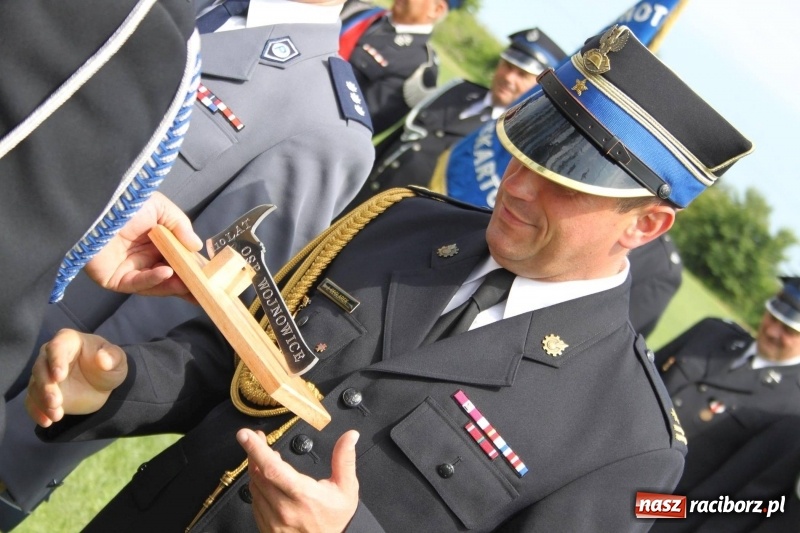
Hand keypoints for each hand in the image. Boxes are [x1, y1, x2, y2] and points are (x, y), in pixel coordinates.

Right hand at [25, 329, 127, 426]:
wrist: (103, 385)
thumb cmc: (109, 366)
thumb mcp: (117, 360)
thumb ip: (112, 357)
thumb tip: (102, 359)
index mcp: (69, 341)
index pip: (57, 347)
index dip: (56, 360)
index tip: (59, 376)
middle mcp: (51, 356)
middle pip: (41, 368)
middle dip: (46, 386)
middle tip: (56, 402)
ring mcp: (44, 375)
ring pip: (35, 386)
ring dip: (42, 401)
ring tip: (57, 415)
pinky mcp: (41, 392)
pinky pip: (32, 401)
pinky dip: (36, 411)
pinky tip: (46, 422)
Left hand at [84, 192, 202, 297]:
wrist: (95, 208)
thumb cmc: (127, 203)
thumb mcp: (161, 208)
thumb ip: (181, 226)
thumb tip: (197, 246)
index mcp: (155, 241)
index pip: (178, 258)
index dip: (193, 267)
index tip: (210, 276)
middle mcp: (143, 257)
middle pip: (170, 276)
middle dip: (187, 284)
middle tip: (206, 291)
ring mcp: (130, 270)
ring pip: (157, 283)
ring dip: (174, 285)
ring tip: (190, 285)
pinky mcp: (116, 280)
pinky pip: (138, 283)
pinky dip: (154, 280)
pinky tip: (167, 273)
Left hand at [237, 428, 359, 532]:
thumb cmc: (336, 519)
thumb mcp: (346, 488)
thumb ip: (344, 459)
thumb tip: (350, 436)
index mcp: (303, 495)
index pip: (273, 469)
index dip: (256, 450)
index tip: (246, 435)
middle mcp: (284, 509)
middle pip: (259, 475)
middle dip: (254, 452)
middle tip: (255, 438)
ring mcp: (273, 521)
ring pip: (254, 488)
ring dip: (255, 468)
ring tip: (264, 457)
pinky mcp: (266, 528)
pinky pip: (255, 502)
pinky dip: (258, 486)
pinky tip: (266, 479)